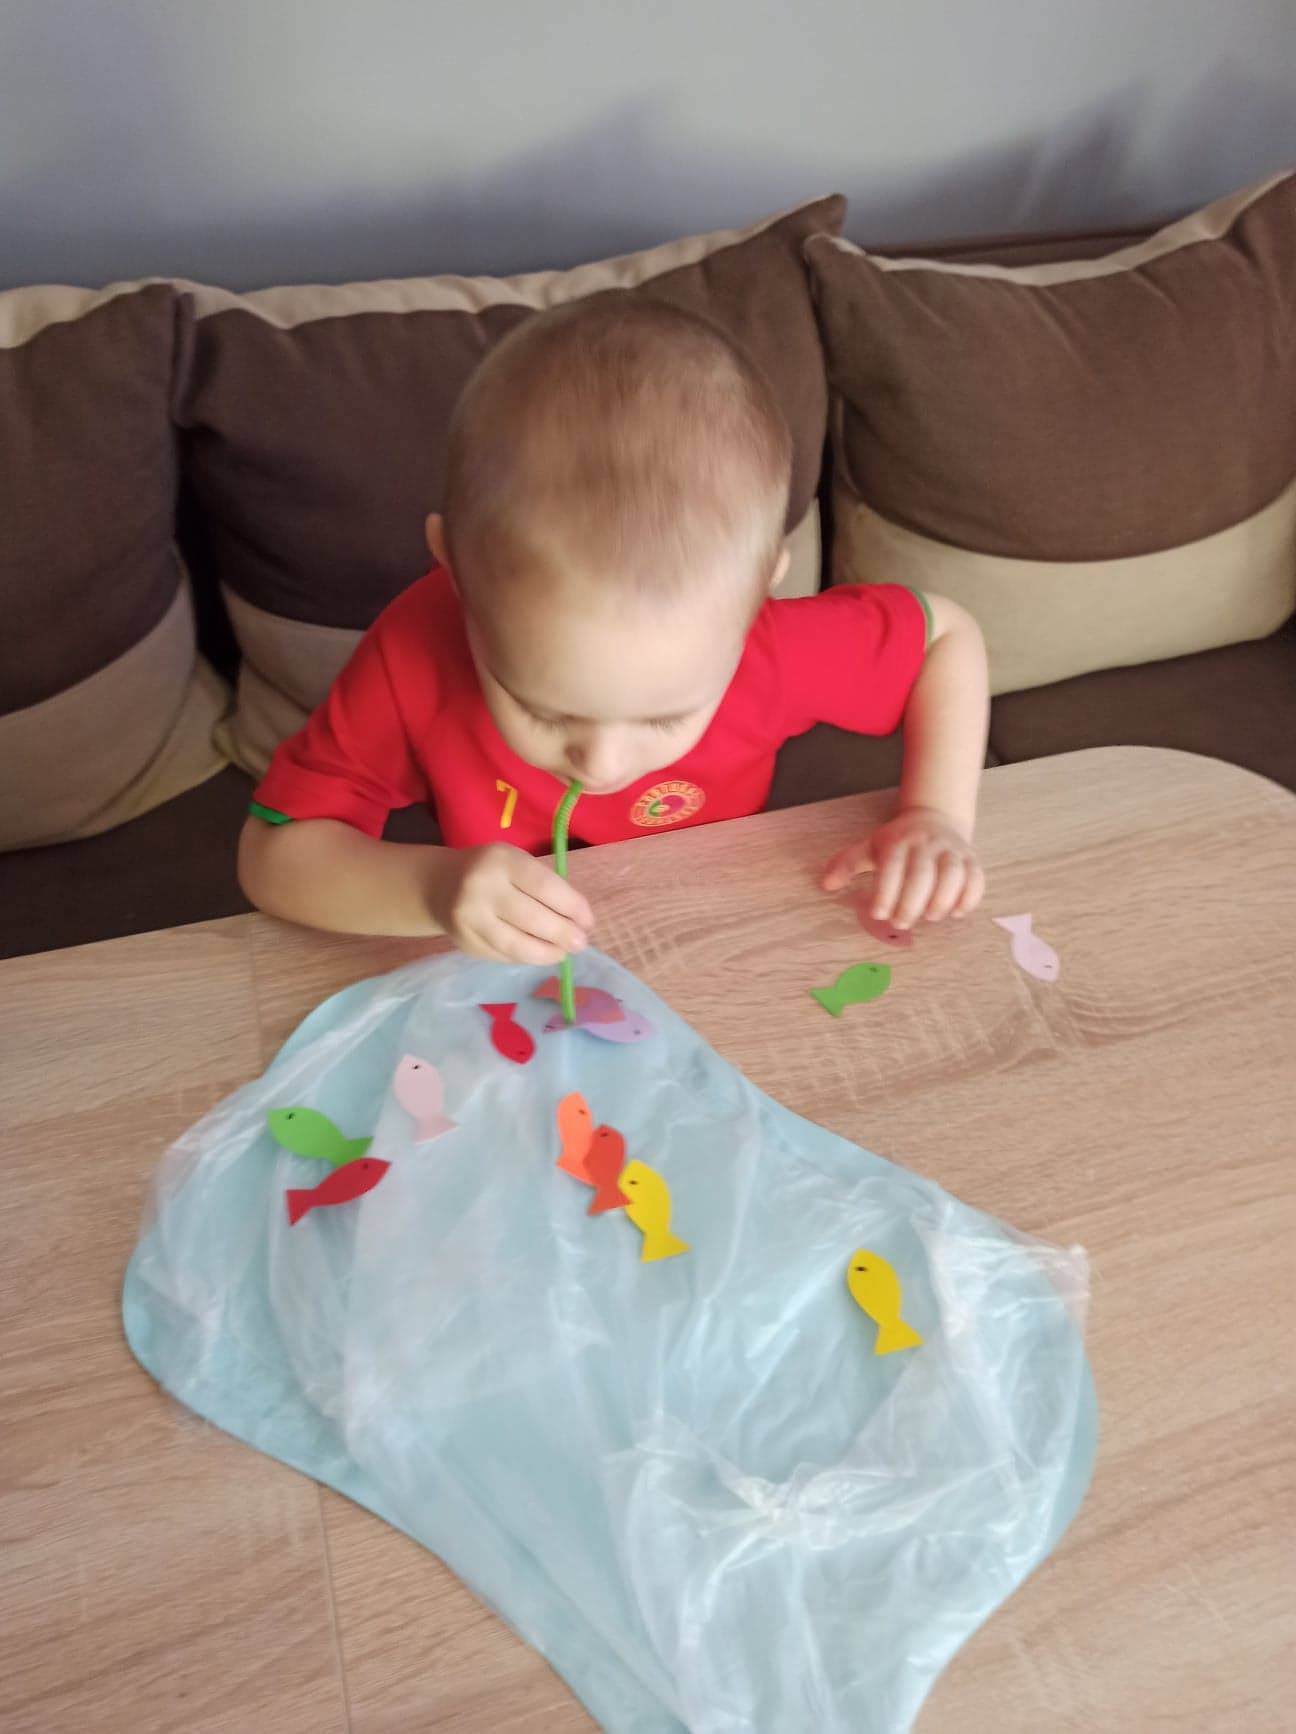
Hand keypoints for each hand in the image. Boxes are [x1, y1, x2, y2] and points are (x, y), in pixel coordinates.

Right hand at [429, 845, 593, 964]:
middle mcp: (482, 889)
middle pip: (532, 919)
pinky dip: (527, 958)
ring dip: (547, 954)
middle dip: (563, 935)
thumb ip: (545, 886)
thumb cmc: (493, 871)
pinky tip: (539, 955)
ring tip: (563, 953)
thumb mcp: (516, 863)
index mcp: (501, 862)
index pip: (545, 887)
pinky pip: (504, 956)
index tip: (588, 921)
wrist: (441, 885)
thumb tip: (579, 922)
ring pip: (517, 945)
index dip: (572, 907)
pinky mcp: (466, 943)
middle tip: (580, 943)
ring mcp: (470, 920)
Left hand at [821, 806, 984, 928]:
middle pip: (922, 873)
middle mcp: (926, 844)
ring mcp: (951, 851)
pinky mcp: (971, 860)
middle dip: (911, 902)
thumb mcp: (870, 847)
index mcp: (898, 841)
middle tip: (900, 923)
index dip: (886, 891)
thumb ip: (847, 864)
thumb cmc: (897, 841)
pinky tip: (957, 913)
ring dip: (942, 899)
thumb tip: (826, 884)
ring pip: (952, 873)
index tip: (878, 913)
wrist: (935, 817)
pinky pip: (976, 877)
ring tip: (930, 918)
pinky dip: (970, 896)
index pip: (892, 865)